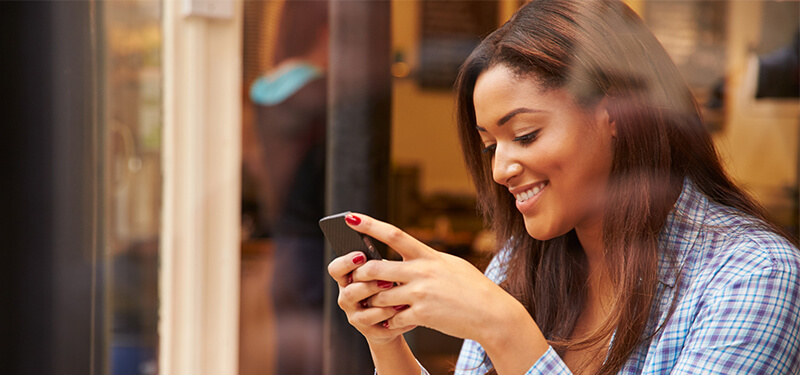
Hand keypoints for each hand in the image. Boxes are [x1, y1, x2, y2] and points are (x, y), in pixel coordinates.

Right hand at [327, 250, 415, 345]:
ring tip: (400, 300)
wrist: (393, 318)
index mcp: (347, 279)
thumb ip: (380, 263)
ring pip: (363, 312)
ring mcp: (355, 315)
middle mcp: (346, 297)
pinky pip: (377, 327)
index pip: (336, 269)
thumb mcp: (383, 271)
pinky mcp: (367, 331)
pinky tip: (405, 312)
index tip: (362, 256)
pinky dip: (393, 319)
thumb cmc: (388, 287)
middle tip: (388, 282)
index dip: (346, 262)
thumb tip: (388, 250)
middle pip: (350, 291)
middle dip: (370, 286)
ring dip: (382, 305)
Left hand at [344, 213, 526, 343]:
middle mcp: (422, 272)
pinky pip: (394, 319)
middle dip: (360, 273)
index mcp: (428, 255)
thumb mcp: (451, 265)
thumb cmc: (472, 288)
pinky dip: (389, 323)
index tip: (350, 218)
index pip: (394, 235)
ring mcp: (421, 293)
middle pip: (377, 268)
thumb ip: (427, 259)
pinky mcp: (423, 315)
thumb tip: (408, 253)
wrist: (492, 314)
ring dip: (373, 302)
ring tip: (372, 306)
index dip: (370, 226)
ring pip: (380, 296)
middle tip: (353, 277)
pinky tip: (390, 324)